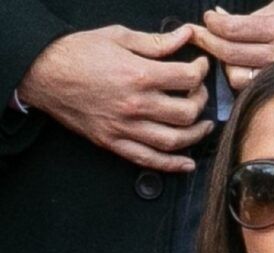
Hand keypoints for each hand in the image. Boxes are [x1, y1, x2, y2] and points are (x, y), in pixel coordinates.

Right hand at [18, 25, 211, 171]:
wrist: (42, 73)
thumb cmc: (76, 53)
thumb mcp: (118, 37)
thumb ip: (156, 42)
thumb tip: (186, 36)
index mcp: (139, 75)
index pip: (188, 79)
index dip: (201, 72)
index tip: (200, 68)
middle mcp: (135, 104)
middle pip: (187, 112)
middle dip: (201, 101)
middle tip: (198, 94)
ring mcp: (124, 127)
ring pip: (174, 140)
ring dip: (196, 135)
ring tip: (203, 126)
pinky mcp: (113, 142)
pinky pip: (148, 160)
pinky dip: (172, 165)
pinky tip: (187, 164)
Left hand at [190, 0, 273, 90]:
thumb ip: (250, 17)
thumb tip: (219, 18)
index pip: (233, 29)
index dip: (212, 24)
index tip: (208, 19)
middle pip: (229, 54)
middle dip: (208, 42)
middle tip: (200, 34)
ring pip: (237, 78)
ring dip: (224, 64)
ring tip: (222, 52)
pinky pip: (251, 88)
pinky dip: (239, 77)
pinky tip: (237, 66)